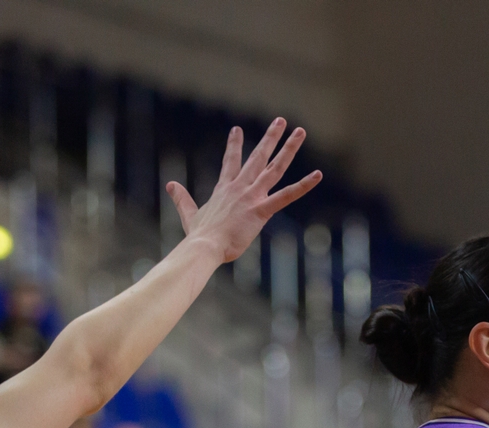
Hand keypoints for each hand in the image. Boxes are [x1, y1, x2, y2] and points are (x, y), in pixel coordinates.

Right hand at [166, 119, 321, 265]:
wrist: (204, 246)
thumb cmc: (199, 236)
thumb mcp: (189, 214)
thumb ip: (181, 199)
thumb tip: (170, 185)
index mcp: (224, 189)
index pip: (231, 162)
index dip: (234, 145)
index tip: (237, 130)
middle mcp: (240, 187)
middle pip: (258, 157)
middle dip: (270, 138)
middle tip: (280, 121)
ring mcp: (251, 196)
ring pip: (275, 168)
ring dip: (288, 149)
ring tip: (300, 132)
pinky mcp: (261, 210)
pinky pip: (287, 195)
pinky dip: (303, 186)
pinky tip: (318, 175)